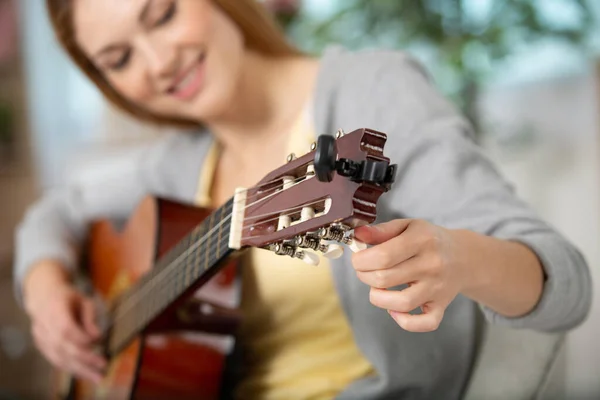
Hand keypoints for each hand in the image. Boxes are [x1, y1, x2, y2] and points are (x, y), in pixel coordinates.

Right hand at [23, 262, 106, 382]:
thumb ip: (90, 318)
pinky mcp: (41, 346)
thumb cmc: (68, 298)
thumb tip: (98, 337)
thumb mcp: (83, 300)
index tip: (98, 342)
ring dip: (78, 369)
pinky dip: (70, 368)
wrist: (43, 297)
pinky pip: (55, 360)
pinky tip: (84, 373)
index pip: (65, 328)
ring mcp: (40, 337)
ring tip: (96, 377)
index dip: (81, 339)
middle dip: (84, 359)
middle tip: (103, 366)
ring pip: (57, 357)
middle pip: (62, 347)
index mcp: (55, 309)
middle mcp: (44, 326)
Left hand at [352, 219, 464, 332]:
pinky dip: (405, 321)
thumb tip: (358, 236)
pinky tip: (394, 310)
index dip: (361, 260)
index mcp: (422, 240)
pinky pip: (424, 323)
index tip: (357, 259)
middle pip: (385, 278)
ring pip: (401, 303)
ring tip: (376, 288)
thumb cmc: (428, 240)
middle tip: (364, 271)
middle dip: (364, 276)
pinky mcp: (441, 306)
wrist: (463, 257)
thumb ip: (381, 230)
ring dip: (378, 298)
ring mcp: (437, 288)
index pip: (383, 255)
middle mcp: (432, 265)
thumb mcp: (407, 226)